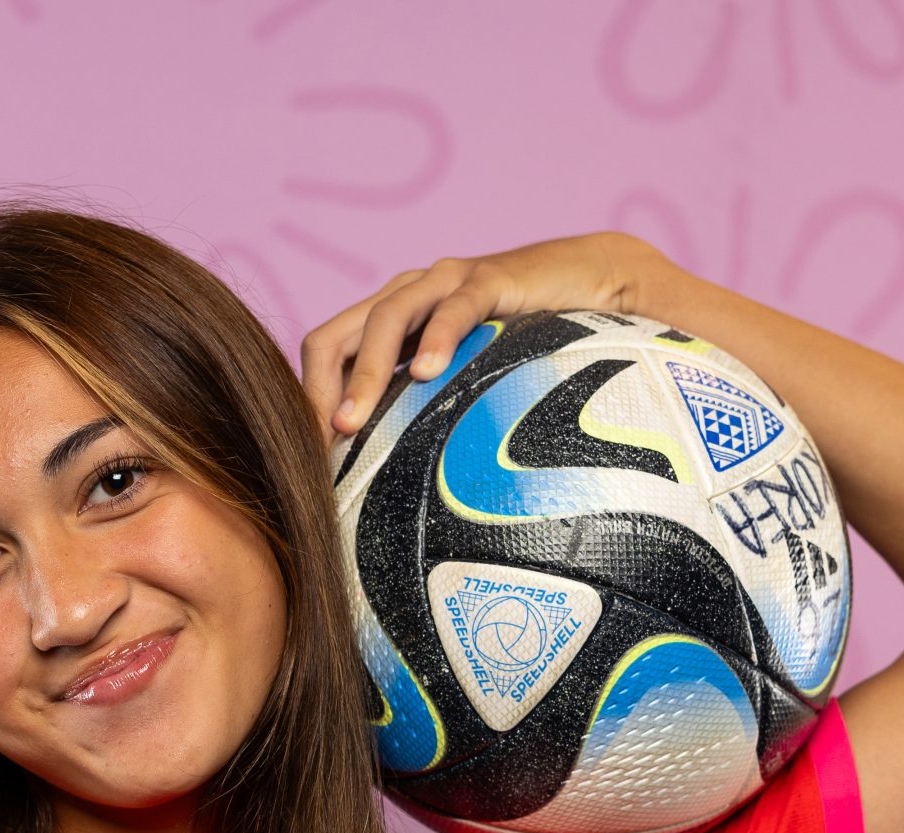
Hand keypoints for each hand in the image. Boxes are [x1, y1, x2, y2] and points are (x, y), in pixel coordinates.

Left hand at [298, 231, 678, 445]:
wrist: (592, 278)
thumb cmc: (526, 339)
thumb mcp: (464, 378)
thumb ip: (428, 409)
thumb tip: (397, 483)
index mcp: (391, 322)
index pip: (326, 356)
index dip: (311, 402)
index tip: (311, 459)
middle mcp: (407, 296)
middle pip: (335, 336)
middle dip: (320, 393)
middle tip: (321, 446)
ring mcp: (445, 281)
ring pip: (385, 320)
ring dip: (363, 374)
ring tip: (353, 423)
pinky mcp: (491, 278)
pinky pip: (455, 306)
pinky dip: (436, 338)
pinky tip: (427, 373)